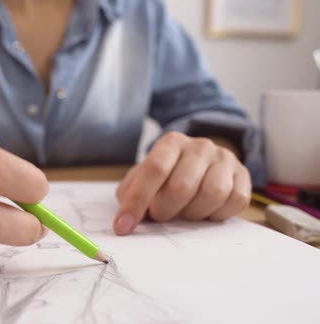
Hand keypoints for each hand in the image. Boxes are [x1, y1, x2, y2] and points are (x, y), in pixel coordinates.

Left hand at [113, 132, 250, 234]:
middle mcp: (200, 146)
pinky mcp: (243, 175)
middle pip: (182, 187)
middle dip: (165, 210)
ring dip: (192, 214)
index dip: (137, 202)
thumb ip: (130, 195)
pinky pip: (234, 201)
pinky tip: (205, 211)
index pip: (154, 170)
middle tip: (160, 215)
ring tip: (183, 212)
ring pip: (212, 194)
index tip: (123, 226)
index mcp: (171, 142)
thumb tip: (125, 221)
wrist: (199, 165)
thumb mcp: (141, 180)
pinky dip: (216, 214)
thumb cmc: (166, 176)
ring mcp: (225, 159)